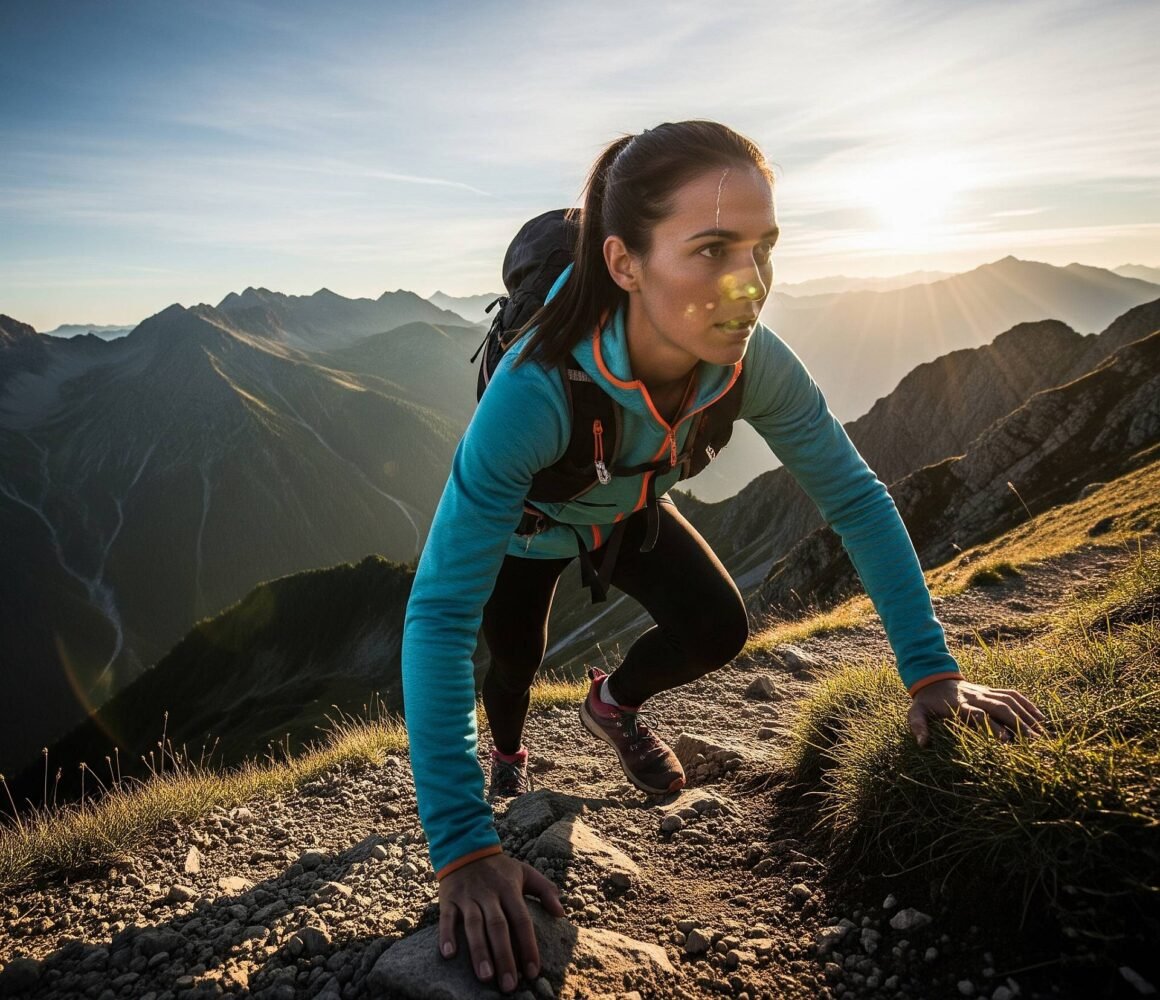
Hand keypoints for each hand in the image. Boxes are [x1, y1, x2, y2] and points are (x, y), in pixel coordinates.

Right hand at [438, 852, 565, 992]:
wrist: (464, 847)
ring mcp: (468, 897)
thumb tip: (562, 914)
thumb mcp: (525, 872)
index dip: (528, 945)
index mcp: (509, 889)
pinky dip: (447, 935)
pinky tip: (448, 955)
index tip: (533, 972)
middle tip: (509, 985)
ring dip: (479, 951)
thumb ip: (545, 890)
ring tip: (485, 977)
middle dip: (504, 957)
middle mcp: (489, 894)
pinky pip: (446, 918)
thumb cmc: (499, 867)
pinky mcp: (449, 899)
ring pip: (473, 925)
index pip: (521, 920)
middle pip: (498, 927)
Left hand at [908, 677, 1044, 747]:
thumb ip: (918, 726)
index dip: (991, 726)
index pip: (978, 715)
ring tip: (1042, 733)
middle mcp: (975, 697)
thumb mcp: (916, 712)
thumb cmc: (927, 702)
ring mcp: (985, 692)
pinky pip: (1012, 694)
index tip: (1005, 740)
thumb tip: (922, 744)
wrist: (933, 679)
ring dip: (1026, 715)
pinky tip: (1041, 718)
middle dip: (1017, 723)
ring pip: (1010, 700)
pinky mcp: (992, 690)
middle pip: (999, 707)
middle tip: (1034, 741)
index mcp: (958, 705)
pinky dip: (1027, 704)